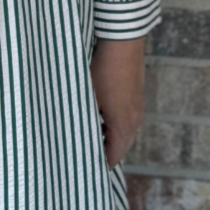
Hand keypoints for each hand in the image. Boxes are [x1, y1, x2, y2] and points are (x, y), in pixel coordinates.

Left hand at [89, 37, 144, 168]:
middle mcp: (135, 119)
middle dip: (103, 152)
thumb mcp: (88, 97)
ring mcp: (137, 107)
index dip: (98, 164)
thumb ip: (83, 120)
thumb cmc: (102, 69)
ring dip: (107, 137)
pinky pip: (124, 118)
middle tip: (82, 157)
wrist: (121, 40)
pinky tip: (95, 118)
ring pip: (122, 132)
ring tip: (86, 138)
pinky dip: (112, 124)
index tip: (83, 169)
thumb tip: (72, 136)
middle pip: (120, 146)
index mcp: (124, 125)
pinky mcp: (135, 95)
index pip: (113, 156)